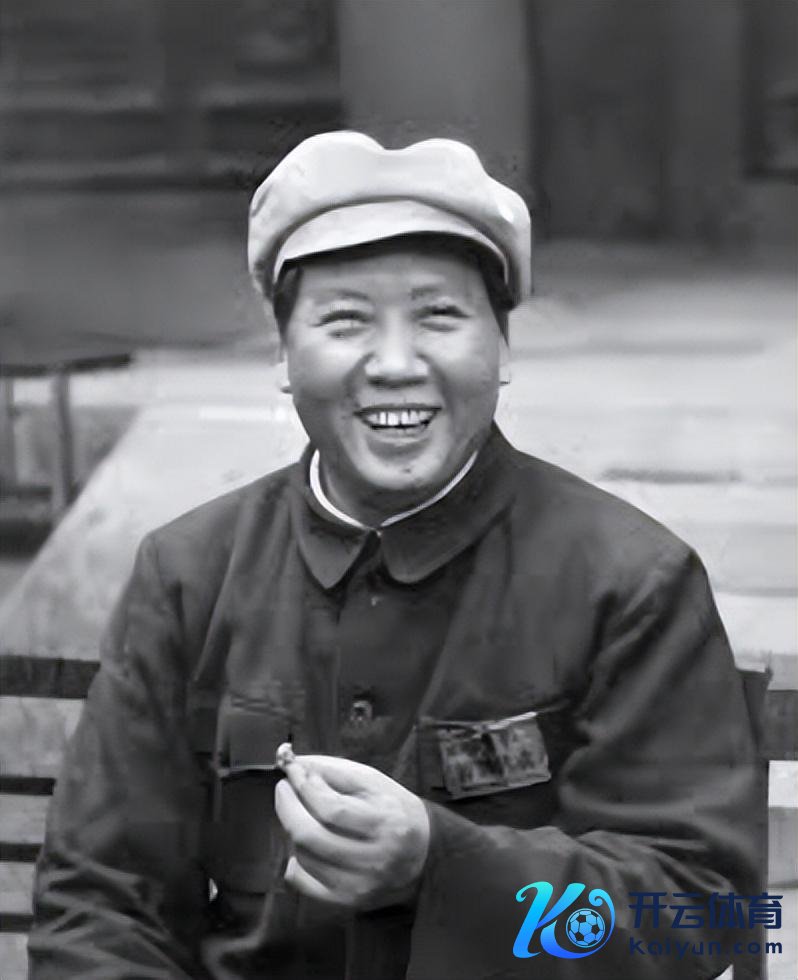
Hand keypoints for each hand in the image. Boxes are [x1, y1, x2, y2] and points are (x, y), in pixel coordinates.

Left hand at [274, 753, 429, 909]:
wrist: (425, 854)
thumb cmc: (394, 810)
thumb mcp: (374, 782)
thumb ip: (334, 770)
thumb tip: (294, 763)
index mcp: (384, 822)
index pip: (330, 808)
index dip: (304, 787)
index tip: (291, 769)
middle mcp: (374, 859)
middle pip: (311, 835)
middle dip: (287, 807)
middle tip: (283, 788)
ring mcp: (359, 884)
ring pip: (305, 856)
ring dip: (293, 829)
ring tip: (301, 814)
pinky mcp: (347, 901)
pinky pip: (304, 883)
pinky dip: (295, 862)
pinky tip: (303, 848)